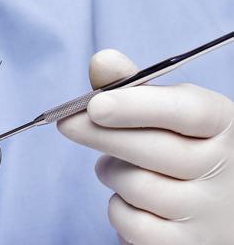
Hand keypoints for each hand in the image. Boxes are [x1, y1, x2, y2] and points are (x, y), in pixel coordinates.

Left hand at [58, 49, 233, 244]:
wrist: (219, 209)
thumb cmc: (184, 151)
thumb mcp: (172, 116)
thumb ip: (135, 89)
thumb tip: (101, 62)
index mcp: (223, 124)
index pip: (189, 111)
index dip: (139, 106)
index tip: (95, 104)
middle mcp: (225, 168)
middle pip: (153, 149)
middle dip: (100, 134)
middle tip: (67, 123)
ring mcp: (209, 211)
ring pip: (136, 186)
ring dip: (112, 173)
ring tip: (118, 167)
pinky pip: (132, 224)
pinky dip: (119, 210)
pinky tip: (130, 200)